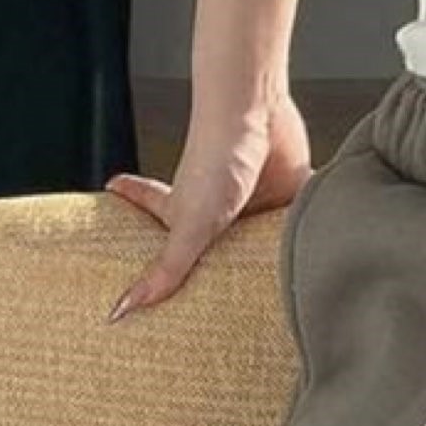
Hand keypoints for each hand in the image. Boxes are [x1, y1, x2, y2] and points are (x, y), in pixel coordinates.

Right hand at [101, 90, 313, 320]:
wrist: (260, 117)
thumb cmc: (217, 159)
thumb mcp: (188, 225)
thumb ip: (167, 270)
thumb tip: (123, 308)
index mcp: (184, 210)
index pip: (150, 208)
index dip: (133, 199)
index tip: (113, 191)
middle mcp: (219, 206)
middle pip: (211, 240)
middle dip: (211, 262)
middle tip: (209, 293)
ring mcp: (254, 201)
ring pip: (258, 238)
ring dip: (265, 259)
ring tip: (271, 295)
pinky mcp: (289, 195)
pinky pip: (297, 223)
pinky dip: (304, 236)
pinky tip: (312, 259)